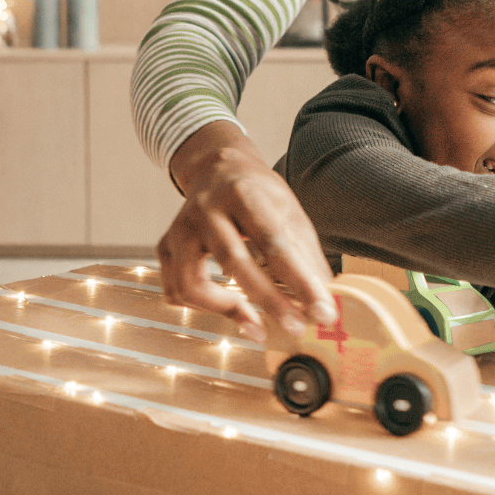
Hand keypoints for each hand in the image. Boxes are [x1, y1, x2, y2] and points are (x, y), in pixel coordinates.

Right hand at [159, 121, 337, 342]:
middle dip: (269, 301)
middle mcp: (206, 209)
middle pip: (234, 262)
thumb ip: (306, 254)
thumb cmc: (256, 192)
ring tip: (256, 326)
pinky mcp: (166, 246)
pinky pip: (176, 289)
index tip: (323, 311)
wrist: (216, 167)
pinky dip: (201, 307)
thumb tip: (328, 300)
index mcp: (243, 194)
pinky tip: (226, 308)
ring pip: (192, 283)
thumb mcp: (288, 210)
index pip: (275, 242)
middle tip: (295, 327)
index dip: (300, 281)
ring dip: (226, 311)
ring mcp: (181, 228)